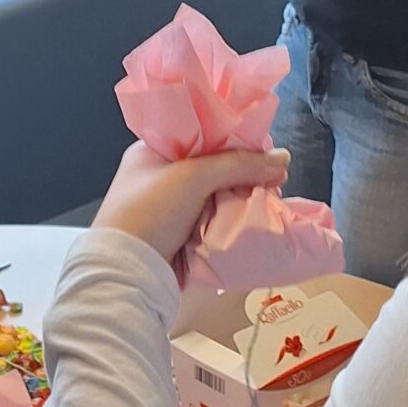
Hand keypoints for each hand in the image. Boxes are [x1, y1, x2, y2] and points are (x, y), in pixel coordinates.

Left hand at [95, 140, 290, 262]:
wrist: (126, 272)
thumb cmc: (147, 213)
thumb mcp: (193, 176)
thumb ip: (238, 164)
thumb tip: (281, 159)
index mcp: (152, 151)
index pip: (201, 134)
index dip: (234, 139)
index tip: (264, 149)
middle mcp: (160, 176)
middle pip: (214, 167)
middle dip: (242, 174)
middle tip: (273, 179)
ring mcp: (170, 208)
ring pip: (217, 196)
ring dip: (239, 200)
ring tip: (269, 199)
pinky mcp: (179, 235)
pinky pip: (213, 221)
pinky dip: (230, 221)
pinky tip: (251, 220)